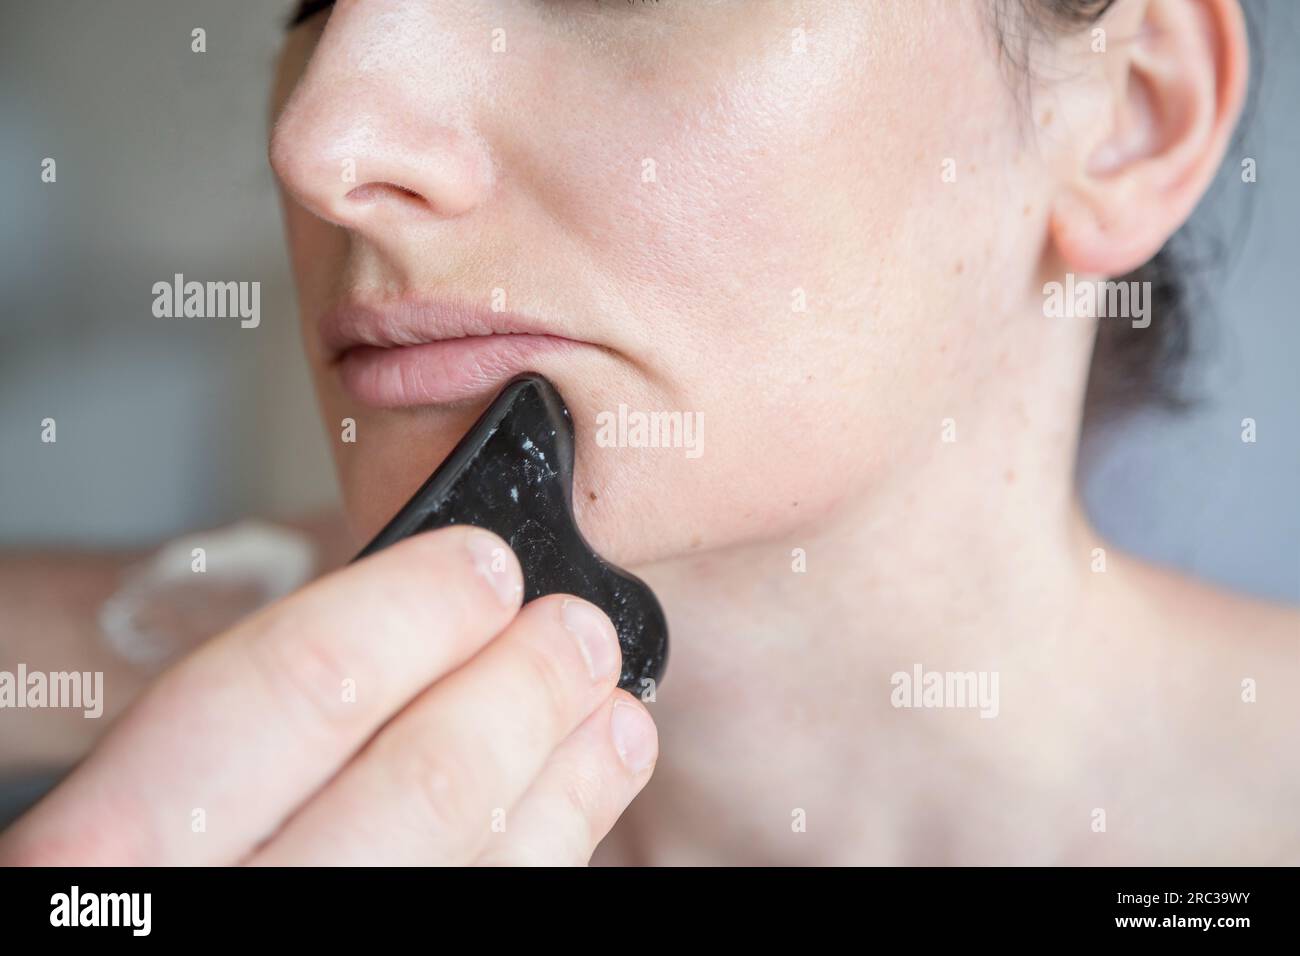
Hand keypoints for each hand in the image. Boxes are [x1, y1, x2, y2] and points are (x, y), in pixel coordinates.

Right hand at [0, 527, 657, 864]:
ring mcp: (312, 953)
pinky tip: (588, 782)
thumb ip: (259, 708)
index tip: (483, 564)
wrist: (192, 923)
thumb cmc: (172, 843)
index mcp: (110, 841)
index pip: (270, 692)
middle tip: (574, 629)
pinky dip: (557, 834)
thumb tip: (419, 591)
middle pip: (410, 787)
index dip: (399, 611)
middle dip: (516, 688)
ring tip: (607, 699)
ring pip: (470, 860)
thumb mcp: (153, 777)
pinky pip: (497, 907)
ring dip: (560, 764)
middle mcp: (203, 911)